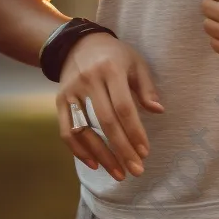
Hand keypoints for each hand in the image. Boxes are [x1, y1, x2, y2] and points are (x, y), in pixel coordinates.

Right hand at [56, 33, 163, 181]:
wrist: (79, 44)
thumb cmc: (114, 55)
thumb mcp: (135, 62)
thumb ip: (146, 86)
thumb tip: (158, 111)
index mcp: (111, 69)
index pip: (124, 106)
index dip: (135, 131)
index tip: (145, 152)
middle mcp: (89, 80)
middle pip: (106, 121)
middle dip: (122, 149)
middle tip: (136, 170)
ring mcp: (71, 91)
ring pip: (84, 130)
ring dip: (102, 156)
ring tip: (118, 174)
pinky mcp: (59, 101)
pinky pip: (66, 131)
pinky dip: (78, 151)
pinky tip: (95, 164)